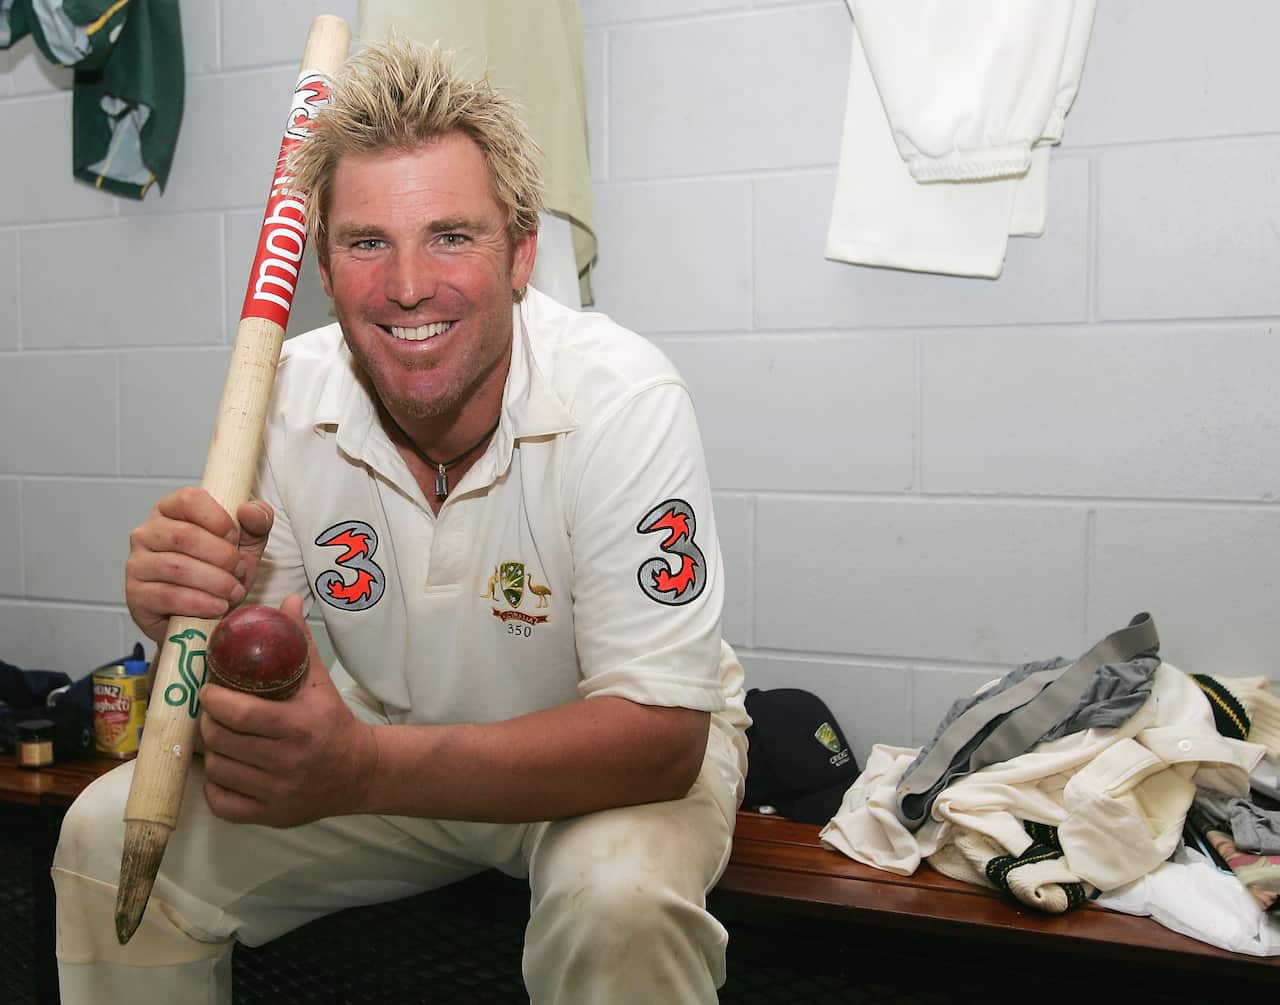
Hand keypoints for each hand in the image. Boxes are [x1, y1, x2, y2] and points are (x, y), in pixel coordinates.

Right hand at [126, 487, 273, 643]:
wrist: (205, 614)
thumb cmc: (221, 570)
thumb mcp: (247, 543)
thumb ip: (257, 521)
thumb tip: (249, 509)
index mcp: (171, 510)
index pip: (189, 499)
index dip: (218, 519)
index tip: (235, 538)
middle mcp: (147, 533)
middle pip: (184, 536)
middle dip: (222, 556)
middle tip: (238, 570)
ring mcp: (137, 563)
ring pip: (177, 567)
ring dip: (215, 582)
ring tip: (233, 591)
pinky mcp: (136, 595)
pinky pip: (168, 596)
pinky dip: (200, 603)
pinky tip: (217, 606)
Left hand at [198, 595, 377, 826]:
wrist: (359, 773)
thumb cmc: (333, 722)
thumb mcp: (319, 682)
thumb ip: (299, 643)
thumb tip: (286, 601)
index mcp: (299, 726)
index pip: (241, 714)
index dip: (214, 700)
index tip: (208, 688)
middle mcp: (287, 762)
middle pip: (221, 741)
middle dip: (208, 722)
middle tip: (210, 710)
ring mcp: (276, 793)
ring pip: (218, 770)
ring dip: (211, 751)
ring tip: (218, 736)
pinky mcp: (269, 815)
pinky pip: (222, 802)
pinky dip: (216, 786)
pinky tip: (226, 769)